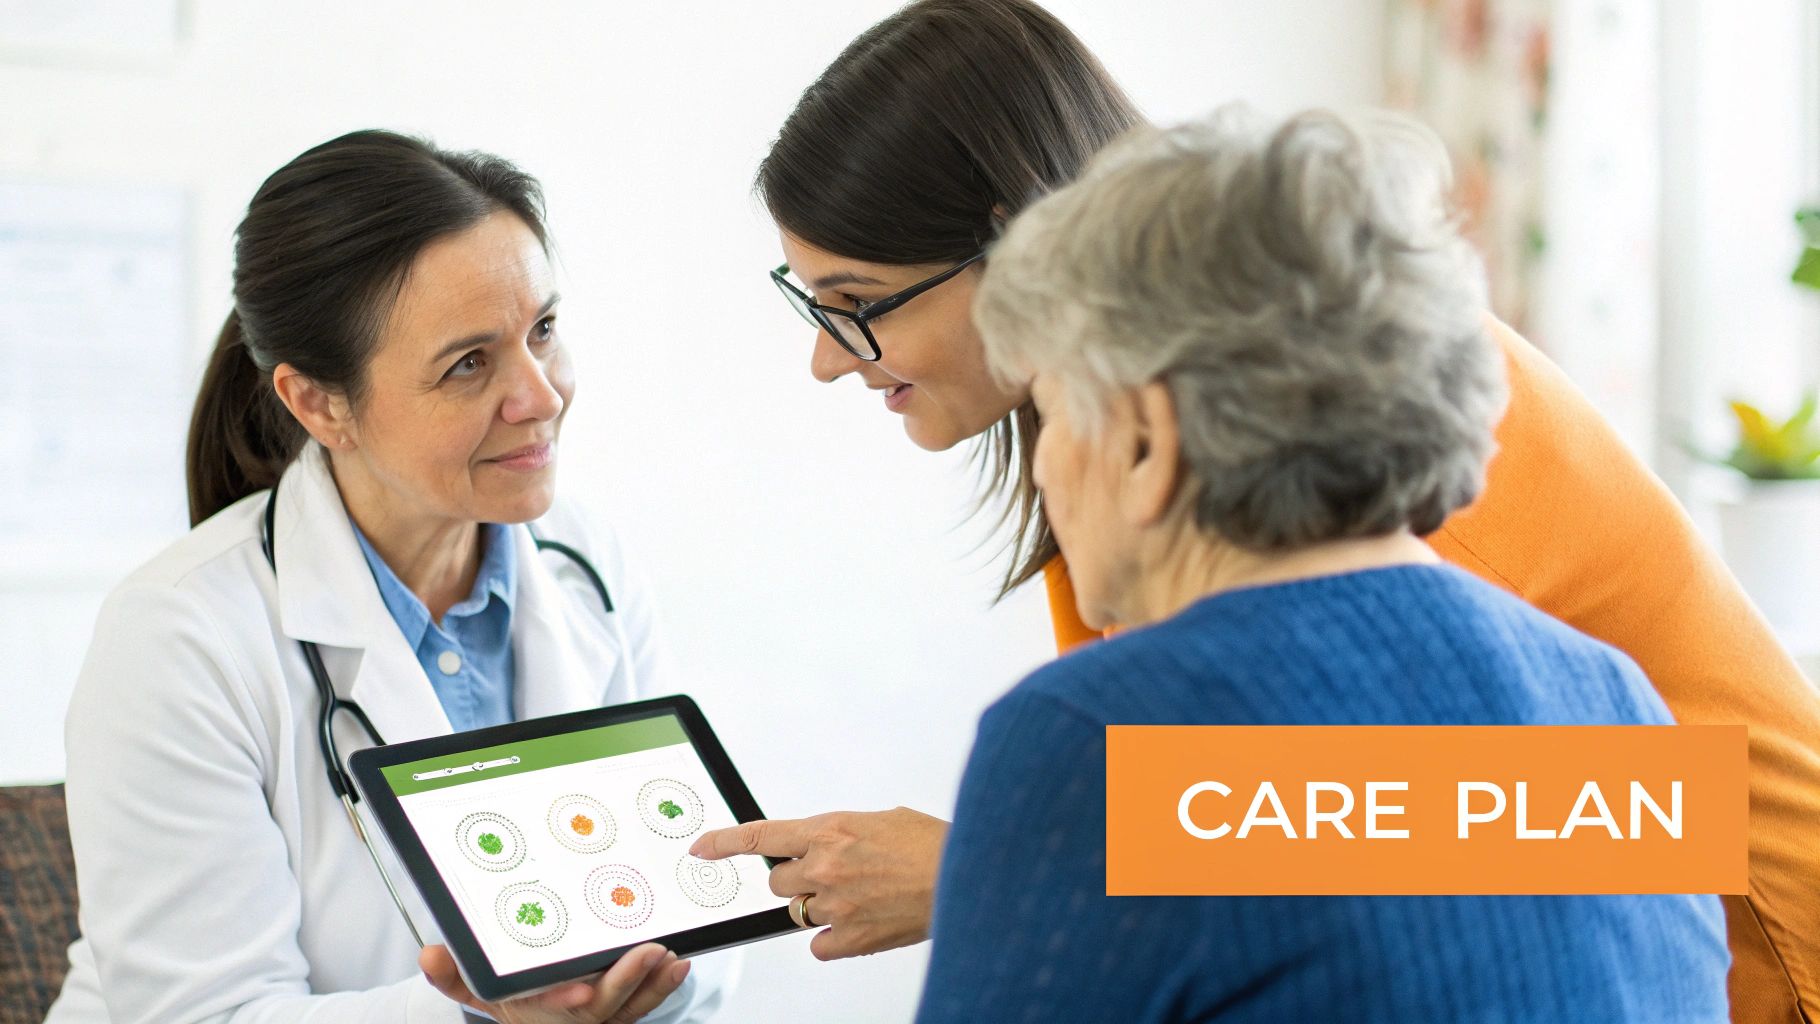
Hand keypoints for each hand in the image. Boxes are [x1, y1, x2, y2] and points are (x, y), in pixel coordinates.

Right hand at [421, 942, 687, 1023]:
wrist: (532, 1012)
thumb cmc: (510, 995)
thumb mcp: (477, 988)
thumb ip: (452, 976)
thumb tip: (430, 956)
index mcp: (536, 1011)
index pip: (553, 1003)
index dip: (567, 997)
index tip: (583, 989)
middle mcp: (572, 1016)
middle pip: (604, 1004)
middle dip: (628, 980)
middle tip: (650, 952)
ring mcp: (600, 1015)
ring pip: (631, 1006)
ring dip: (654, 984)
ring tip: (671, 957)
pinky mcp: (622, 1009)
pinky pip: (645, 1004)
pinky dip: (662, 987)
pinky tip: (678, 964)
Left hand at [689, 807, 948, 960]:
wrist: (968, 876)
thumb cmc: (933, 845)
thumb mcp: (881, 820)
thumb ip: (842, 833)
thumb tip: (825, 844)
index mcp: (830, 829)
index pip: (760, 836)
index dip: (724, 843)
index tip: (702, 848)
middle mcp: (825, 866)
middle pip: (778, 880)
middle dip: (797, 878)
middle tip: (830, 874)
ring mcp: (836, 905)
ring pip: (799, 911)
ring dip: (821, 904)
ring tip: (860, 894)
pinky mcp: (850, 939)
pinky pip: (820, 943)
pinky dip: (835, 936)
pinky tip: (862, 921)